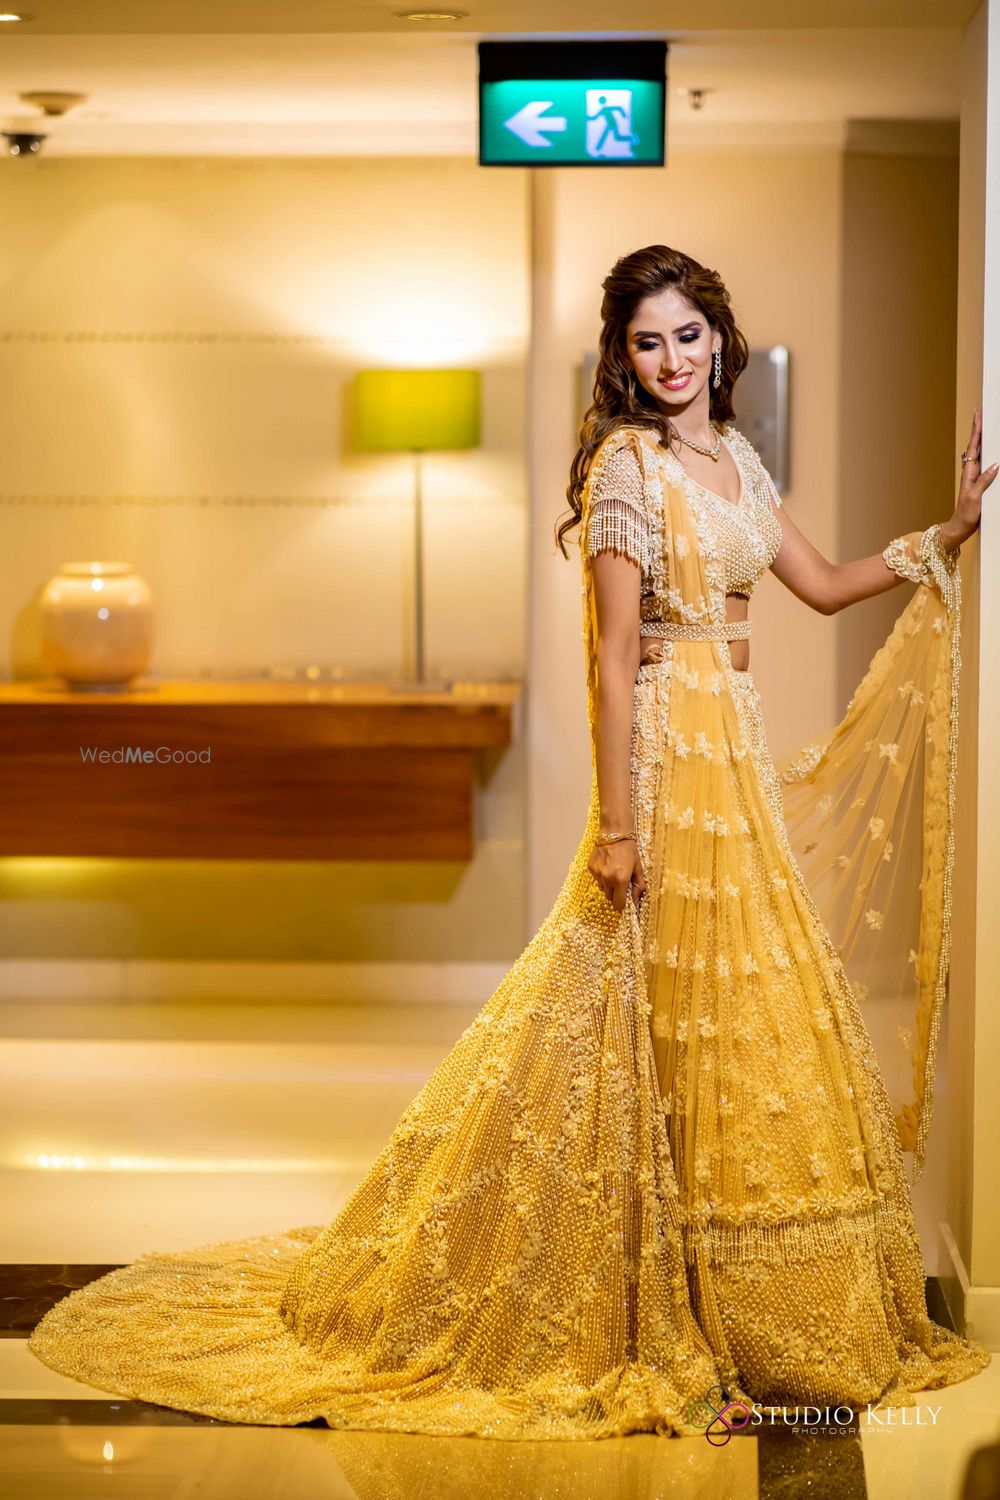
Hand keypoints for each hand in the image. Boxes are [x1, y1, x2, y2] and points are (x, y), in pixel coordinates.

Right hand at [588, 837, 645, 912]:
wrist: (614, 833)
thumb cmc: (629, 849)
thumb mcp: (638, 867)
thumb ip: (638, 885)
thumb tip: (635, 900)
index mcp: (621, 879)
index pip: (618, 904)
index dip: (622, 904)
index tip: (625, 900)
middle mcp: (607, 878)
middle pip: (609, 898)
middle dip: (615, 894)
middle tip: (620, 883)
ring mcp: (597, 873)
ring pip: (602, 888)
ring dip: (608, 885)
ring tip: (613, 871)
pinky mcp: (590, 867)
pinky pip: (596, 878)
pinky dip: (601, 876)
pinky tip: (606, 865)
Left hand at [945, 406, 997, 547]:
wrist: (961, 526)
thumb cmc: (966, 514)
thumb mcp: (975, 498)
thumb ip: (984, 482)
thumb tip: (995, 465)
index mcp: (969, 472)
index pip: (974, 446)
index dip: (976, 430)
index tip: (978, 415)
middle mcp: (971, 471)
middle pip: (976, 445)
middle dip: (978, 429)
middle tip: (980, 412)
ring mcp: (975, 476)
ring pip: (980, 452)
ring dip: (982, 438)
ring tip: (984, 424)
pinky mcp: (980, 482)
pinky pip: (985, 463)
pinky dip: (988, 452)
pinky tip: (991, 449)